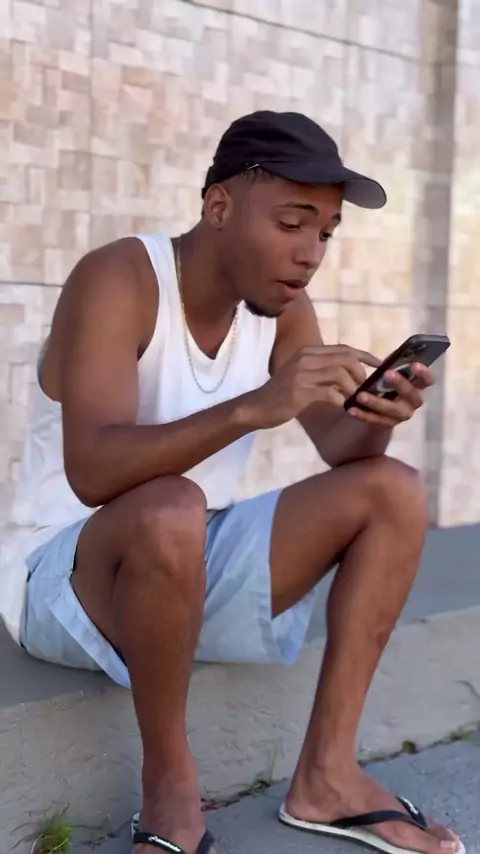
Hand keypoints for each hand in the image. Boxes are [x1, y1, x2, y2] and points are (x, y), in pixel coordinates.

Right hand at [249, 345, 379, 428]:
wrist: (257, 407)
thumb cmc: (282, 394)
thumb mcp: (302, 375)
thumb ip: (323, 371)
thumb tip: (350, 374)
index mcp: (308, 352)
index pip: (344, 348)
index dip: (365, 356)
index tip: (380, 365)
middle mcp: (305, 358)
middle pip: (346, 358)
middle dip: (361, 374)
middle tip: (363, 389)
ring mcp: (301, 374)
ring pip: (340, 374)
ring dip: (352, 389)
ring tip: (353, 400)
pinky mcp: (300, 391)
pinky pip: (330, 393)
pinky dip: (340, 401)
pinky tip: (341, 407)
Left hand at [347, 362, 433, 427]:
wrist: (379, 405)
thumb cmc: (387, 380)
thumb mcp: (391, 371)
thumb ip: (394, 365)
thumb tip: (392, 357)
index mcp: (418, 385)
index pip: (428, 379)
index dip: (423, 373)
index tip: (414, 364)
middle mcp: (414, 401)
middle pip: (412, 395)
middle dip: (400, 384)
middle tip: (387, 374)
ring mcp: (402, 414)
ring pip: (393, 410)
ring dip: (377, 402)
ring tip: (360, 395)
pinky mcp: (388, 423)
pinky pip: (377, 420)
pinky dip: (364, 415)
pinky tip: (352, 409)